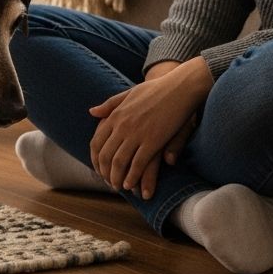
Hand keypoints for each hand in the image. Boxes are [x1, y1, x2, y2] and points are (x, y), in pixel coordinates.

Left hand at [89, 57, 211, 197]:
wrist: (180, 87)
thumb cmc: (157, 89)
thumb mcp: (129, 93)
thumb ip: (110, 104)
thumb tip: (92, 112)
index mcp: (115, 115)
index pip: (97, 142)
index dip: (96, 158)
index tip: (98, 168)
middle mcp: (122, 125)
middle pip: (106, 155)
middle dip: (105, 172)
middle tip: (107, 182)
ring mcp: (137, 134)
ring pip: (119, 162)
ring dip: (116, 177)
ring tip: (117, 187)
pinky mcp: (153, 141)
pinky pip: (138, 163)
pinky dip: (132, 176)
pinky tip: (130, 184)